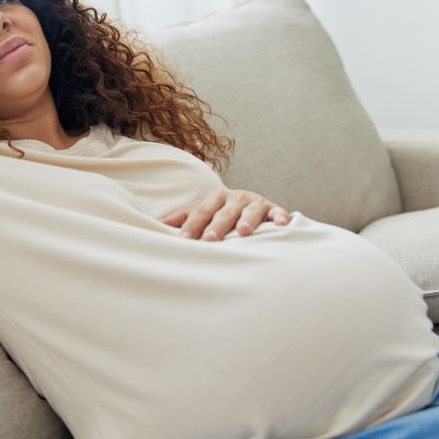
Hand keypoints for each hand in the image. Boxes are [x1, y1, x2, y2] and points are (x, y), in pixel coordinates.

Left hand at [159, 188, 290, 240]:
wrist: (253, 207)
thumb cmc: (222, 213)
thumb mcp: (204, 212)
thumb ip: (183, 218)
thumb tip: (156, 225)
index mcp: (216, 197)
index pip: (201, 212)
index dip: (192, 226)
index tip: (183, 241)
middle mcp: (235, 197)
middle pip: (224, 212)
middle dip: (217, 226)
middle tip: (210, 240)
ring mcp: (255, 202)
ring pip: (250, 211)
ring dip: (247, 220)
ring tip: (243, 232)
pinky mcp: (273, 209)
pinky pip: (277, 213)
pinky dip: (280, 218)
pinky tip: (281, 225)